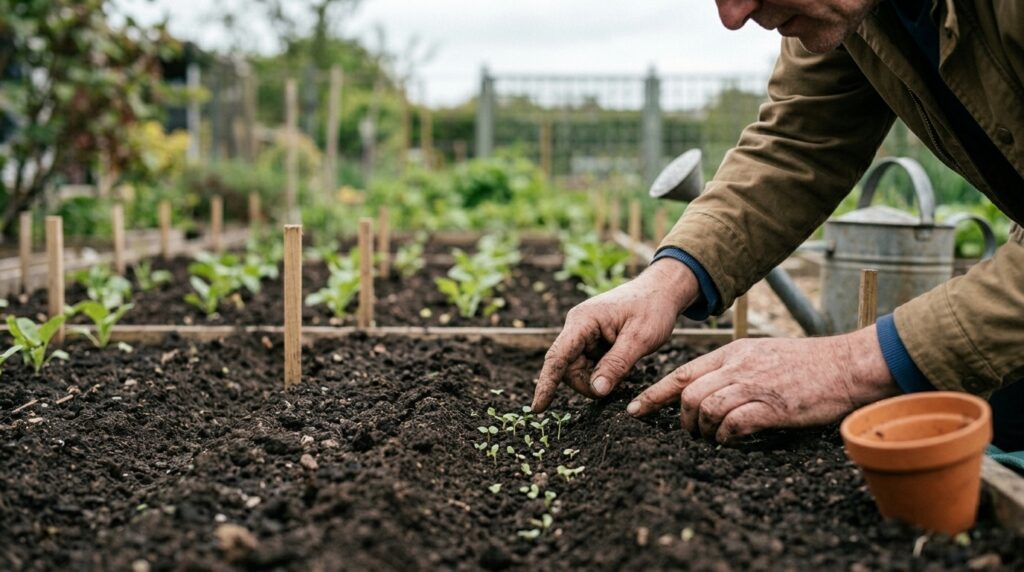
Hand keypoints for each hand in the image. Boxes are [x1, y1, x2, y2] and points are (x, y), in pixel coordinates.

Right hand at [531, 259, 699, 412]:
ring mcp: (583, 334)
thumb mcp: (640, 338)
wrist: (661, 290)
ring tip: (625, 366)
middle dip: (588, 382)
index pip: (558, 357)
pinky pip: (589, 365)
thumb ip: (616, 364)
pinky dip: (604, 372)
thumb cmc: (652, 308)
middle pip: (568, 368)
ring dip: (598, 377)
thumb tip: (597, 391)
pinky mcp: (591, 341)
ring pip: (578, 370)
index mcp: (583, 321)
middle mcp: (577, 327)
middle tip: (618, 382)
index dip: (547, 384)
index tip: (537, 408)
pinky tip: (622, 363)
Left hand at [626, 325, 900, 442]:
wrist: (848, 365)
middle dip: (683, 420)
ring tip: (715, 439)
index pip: (682, 373)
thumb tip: (710, 392)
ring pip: (706, 409)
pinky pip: (734, 424)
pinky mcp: (773, 406)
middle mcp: (738, 366)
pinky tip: (733, 441)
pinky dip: (727, 437)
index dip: (655, 394)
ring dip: (705, 431)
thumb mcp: (763, 354)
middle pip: (688, 394)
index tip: (635, 411)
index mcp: (733, 353)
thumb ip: (735, 369)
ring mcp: (754, 385)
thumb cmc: (809, 364)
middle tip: (692, 435)